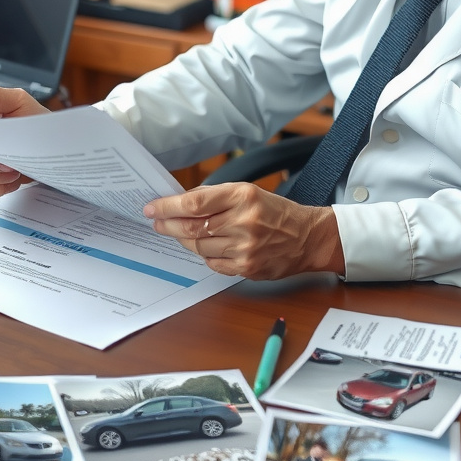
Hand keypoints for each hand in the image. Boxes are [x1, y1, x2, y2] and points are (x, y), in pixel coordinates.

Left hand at [143, 182, 344, 278]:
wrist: (308, 238)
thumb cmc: (276, 213)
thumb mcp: (249, 193)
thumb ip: (216, 197)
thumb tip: (181, 203)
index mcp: (243, 197)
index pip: (194, 203)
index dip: (168, 207)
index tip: (152, 208)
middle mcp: (244, 222)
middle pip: (192, 227)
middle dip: (168, 225)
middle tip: (157, 222)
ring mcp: (245, 248)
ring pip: (199, 247)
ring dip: (186, 240)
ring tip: (182, 233)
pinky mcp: (247, 268)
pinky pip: (213, 264)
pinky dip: (206, 255)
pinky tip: (208, 247)